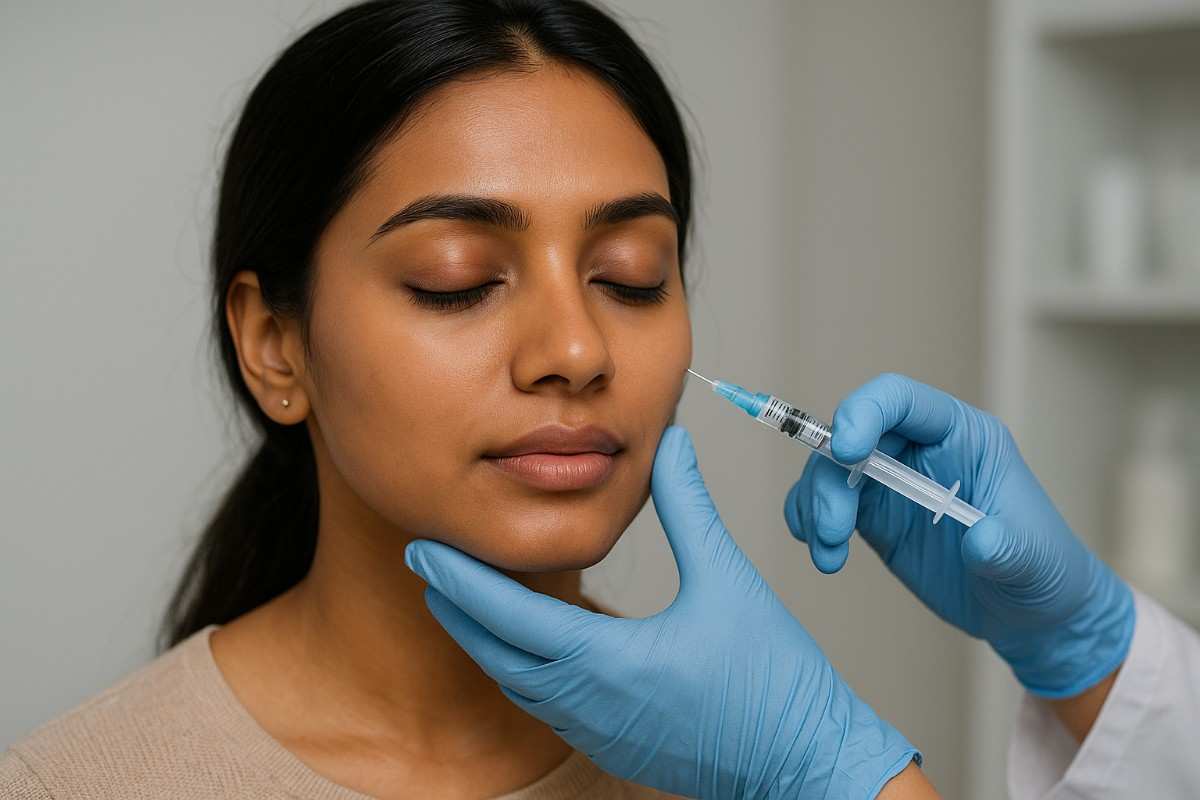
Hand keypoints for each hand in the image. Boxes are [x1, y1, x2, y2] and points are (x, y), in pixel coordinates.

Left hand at [405, 425, 918, 798]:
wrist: (805, 763)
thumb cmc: (773, 681)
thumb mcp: (728, 580)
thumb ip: (690, 509)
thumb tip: (673, 446)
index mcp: (604, 663)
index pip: (506, 617)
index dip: (460, 579)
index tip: (424, 548)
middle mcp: (585, 704)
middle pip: (494, 652)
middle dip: (455, 605)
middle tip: (427, 562)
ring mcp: (594, 730)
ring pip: (513, 682)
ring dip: (482, 637)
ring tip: (461, 596)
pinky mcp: (608, 742)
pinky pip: (541, 702)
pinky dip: (516, 665)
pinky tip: (522, 642)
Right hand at [783, 373, 1133, 697]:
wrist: (1030, 616)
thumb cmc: (1044, 573)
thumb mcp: (1034, 562)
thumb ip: (1008, 548)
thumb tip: (980, 542)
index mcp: (962, 436)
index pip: (900, 399)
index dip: (864, 411)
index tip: (846, 450)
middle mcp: (919, 449)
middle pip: (850, 434)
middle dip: (830, 477)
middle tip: (832, 529)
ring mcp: (892, 481)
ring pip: (829, 469)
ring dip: (815, 505)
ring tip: (828, 555)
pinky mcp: (873, 516)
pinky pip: (823, 502)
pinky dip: (808, 521)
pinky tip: (824, 555)